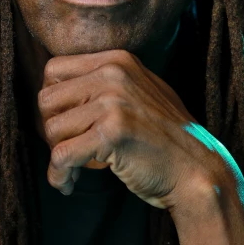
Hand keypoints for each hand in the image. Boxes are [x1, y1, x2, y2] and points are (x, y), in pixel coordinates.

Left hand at [37, 50, 229, 208]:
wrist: (197, 170)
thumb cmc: (165, 139)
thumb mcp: (138, 93)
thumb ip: (104, 85)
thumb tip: (54, 92)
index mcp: (116, 60)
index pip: (53, 70)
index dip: (53, 103)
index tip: (66, 126)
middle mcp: (112, 74)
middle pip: (46, 100)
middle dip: (51, 130)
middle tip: (69, 150)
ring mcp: (113, 102)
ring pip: (51, 129)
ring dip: (56, 156)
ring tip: (74, 170)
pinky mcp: (112, 133)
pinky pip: (61, 156)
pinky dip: (59, 175)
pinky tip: (68, 184)